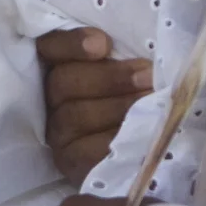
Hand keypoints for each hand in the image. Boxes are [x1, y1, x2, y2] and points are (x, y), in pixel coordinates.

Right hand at [37, 28, 152, 186]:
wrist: (155, 158)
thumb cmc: (143, 102)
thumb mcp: (134, 74)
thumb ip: (126, 57)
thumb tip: (138, 42)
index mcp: (60, 67)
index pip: (50, 47)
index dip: (70, 43)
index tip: (103, 43)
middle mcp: (51, 100)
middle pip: (63, 82)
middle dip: (109, 77)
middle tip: (148, 75)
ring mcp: (59, 134)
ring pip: (74, 114)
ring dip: (117, 106)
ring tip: (152, 100)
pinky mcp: (70, 163)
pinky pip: (86, 152)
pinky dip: (114, 140)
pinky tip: (140, 133)